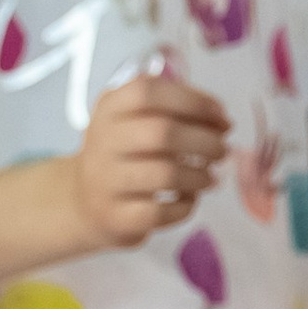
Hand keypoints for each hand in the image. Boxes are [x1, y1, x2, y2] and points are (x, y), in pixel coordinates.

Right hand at [69, 66, 230, 250]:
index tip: (221, 114)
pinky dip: (186, 205)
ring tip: (211, 177)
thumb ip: (175, 113)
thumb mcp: (136, 122)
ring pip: (165, 174)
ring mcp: (106, 180)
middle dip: (205, 141)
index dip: (192, 101)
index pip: (149, 92)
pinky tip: (189, 199)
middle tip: (222, 151)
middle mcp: (103, 140)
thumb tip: (221, 121)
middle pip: (162, 133)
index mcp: (110, 108)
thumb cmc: (124, 156)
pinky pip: (162, 211)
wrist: (85, 201)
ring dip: (200, 176)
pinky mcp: (116, 216)